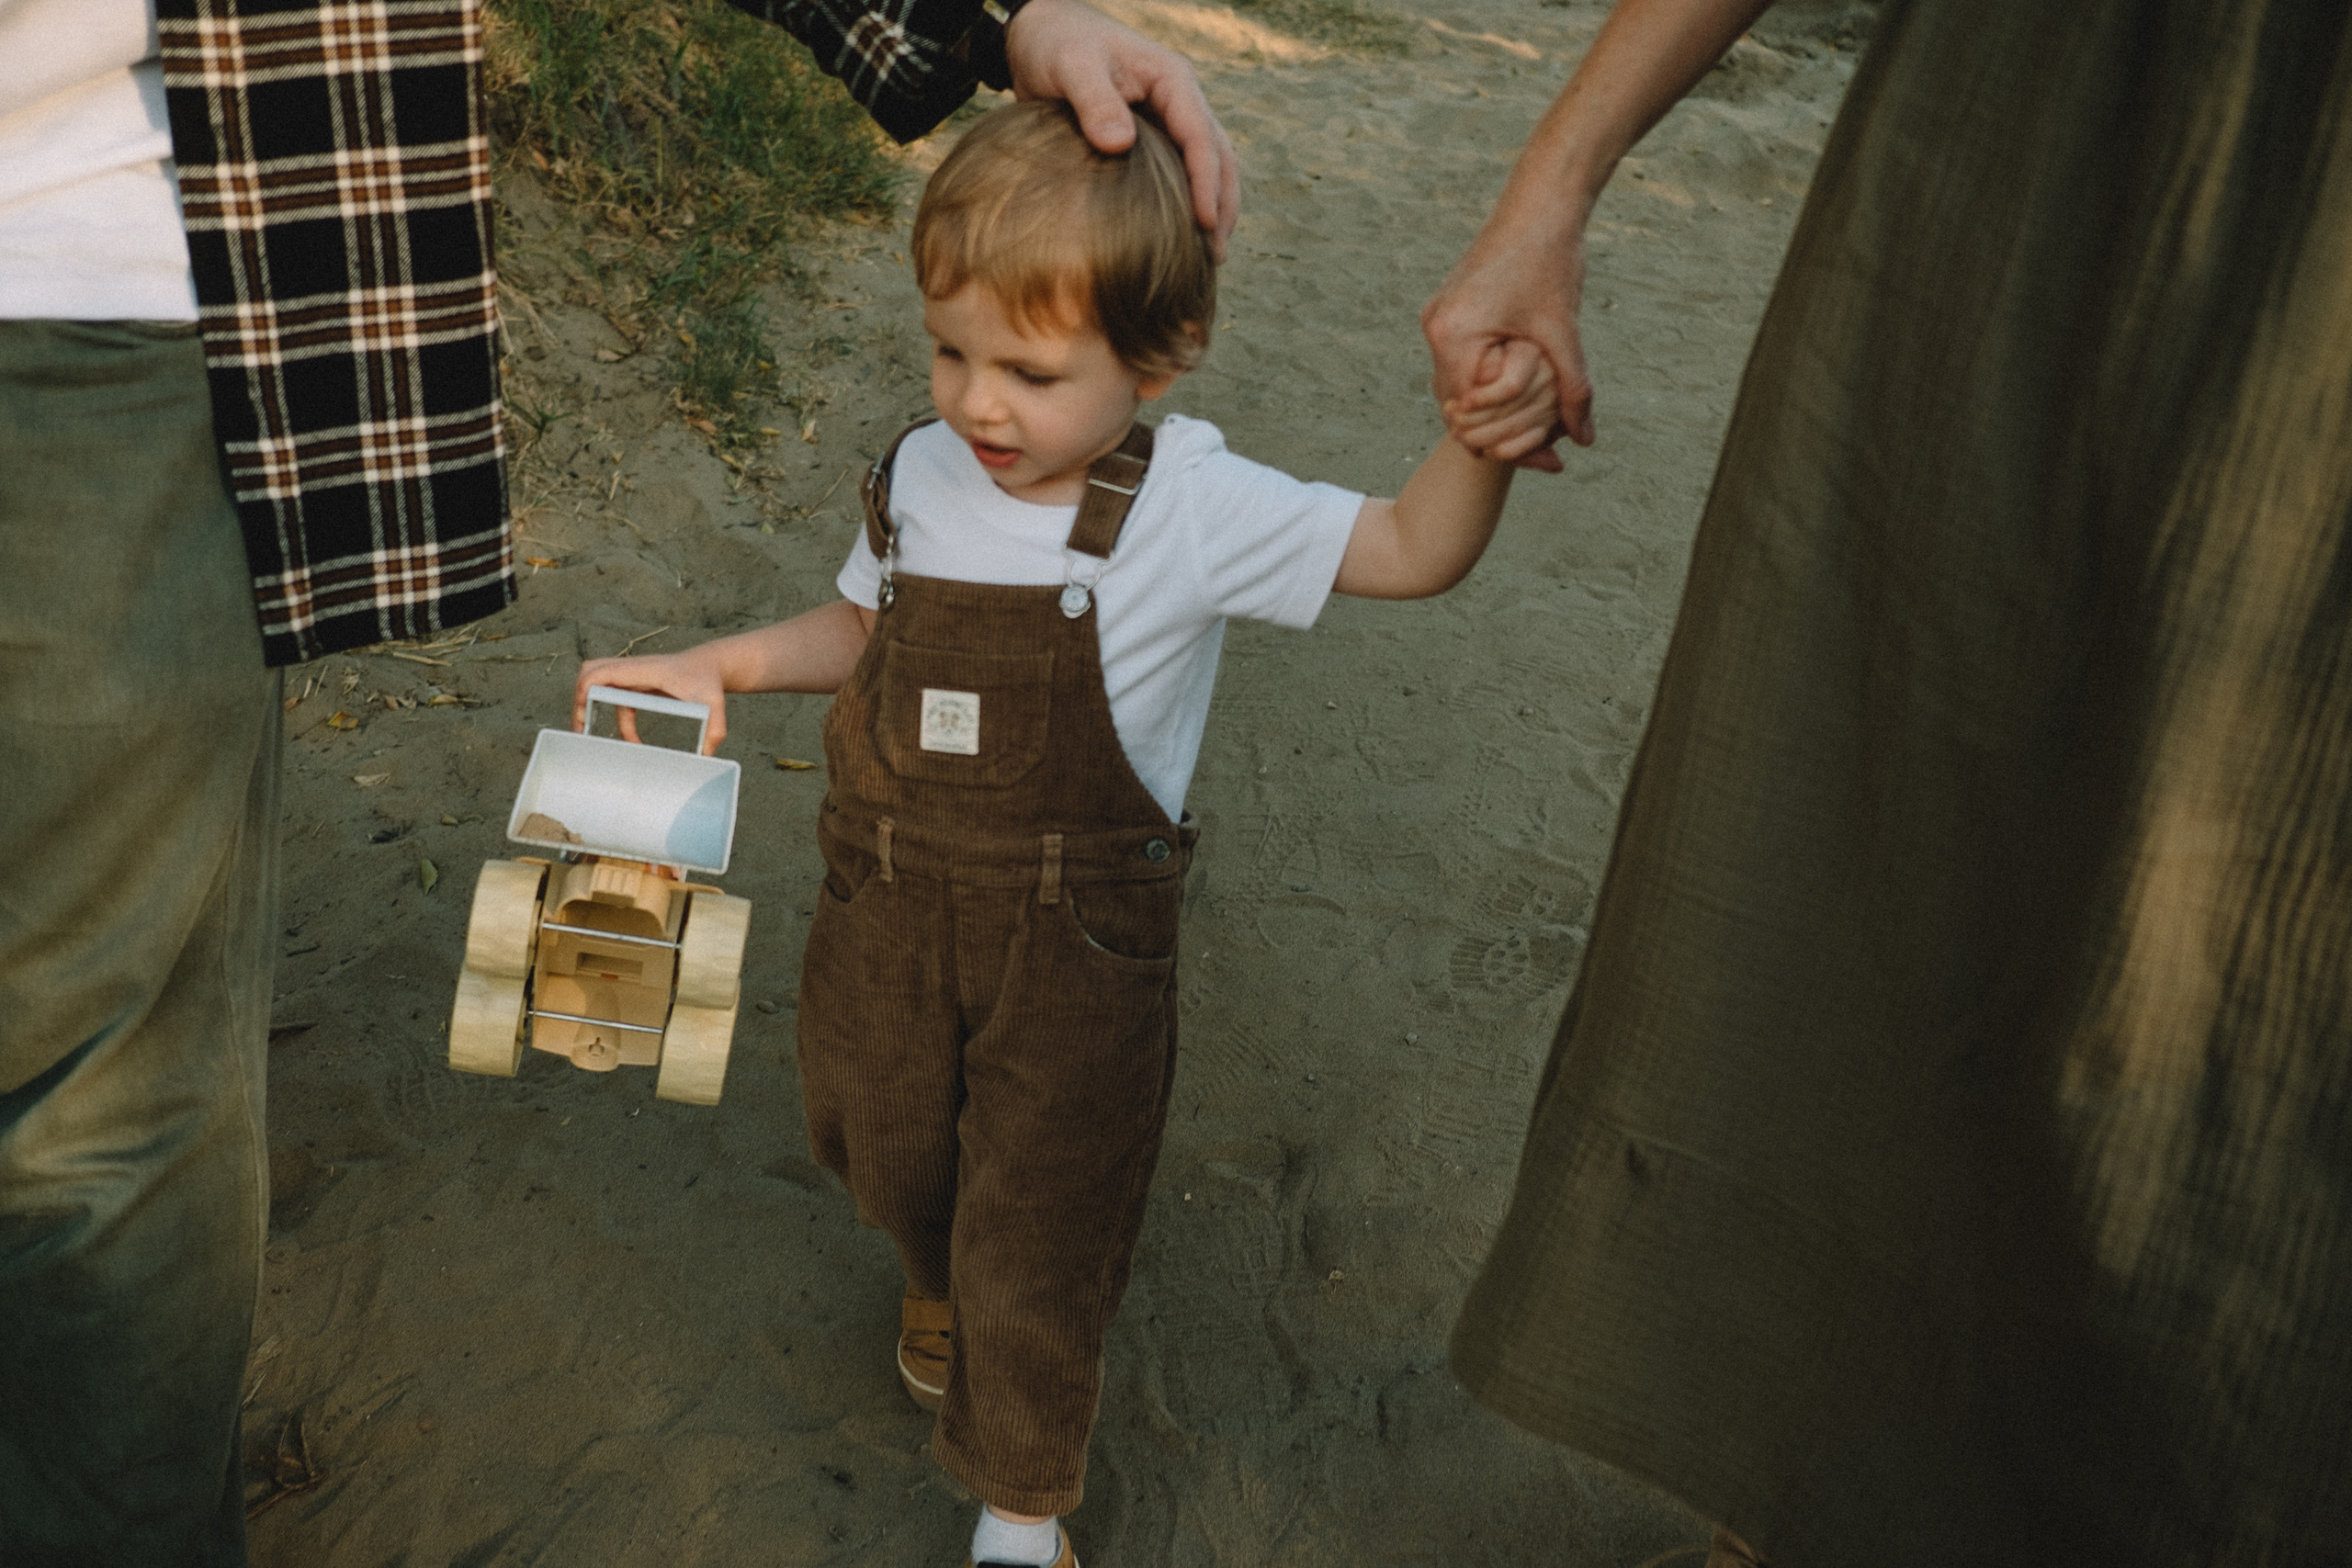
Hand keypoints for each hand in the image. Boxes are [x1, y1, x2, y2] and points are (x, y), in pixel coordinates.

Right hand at [574, 651, 730, 754]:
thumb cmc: (710, 680)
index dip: (585, 690)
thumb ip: (714, 728)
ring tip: (589, 734)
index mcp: (643, 670)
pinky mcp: (638, 684)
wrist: (712, 665)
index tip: (584, 715)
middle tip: (580, 727)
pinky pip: (617, 698)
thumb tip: (706, 756)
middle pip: (590, 672)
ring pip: (597, 681)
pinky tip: (632, 741)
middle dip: (579, 698)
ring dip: (591, 705)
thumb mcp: (715, 703)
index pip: (602, 672)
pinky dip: (618, 719)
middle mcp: (633, 669)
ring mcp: (633, 675)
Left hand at [1004, 0, 1238, 259]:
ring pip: (1208, 167)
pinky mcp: (1152, 137)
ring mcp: (1169, 119)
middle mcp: (1180, 100)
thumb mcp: (1072, 67)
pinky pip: (1180, 172)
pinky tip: (1179, 238)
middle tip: (1216, 255)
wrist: (1039, 35)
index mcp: (1173, 80)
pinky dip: (1186, 204)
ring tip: (1208, 257)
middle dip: (1222, 205)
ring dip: (1213, 208)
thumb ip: (1095, 102)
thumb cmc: (1057, 45)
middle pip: (1219, 156)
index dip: (1207, 183)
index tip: (1205, 224)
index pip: (1202, 137)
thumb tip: (1120, 145)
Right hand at [1422, 193, 1593, 471]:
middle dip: (1499, 429)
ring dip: (1495, 406)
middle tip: (1544, 450)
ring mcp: (1439, 317)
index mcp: (1452, 334)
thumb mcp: (1564, 331)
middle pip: (1458, 405)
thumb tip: (1585, 440)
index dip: (1502, 440)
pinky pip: (1464, 360)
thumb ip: (1573, 389)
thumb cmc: (1550, 259)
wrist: (1540, 203)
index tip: (1540, 457)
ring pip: (1460, 385)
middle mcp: (1435, 328)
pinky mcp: (1451, 309)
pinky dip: (1491, 380)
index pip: (1466, 412)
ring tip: (1538, 425)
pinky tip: (1524, 389)